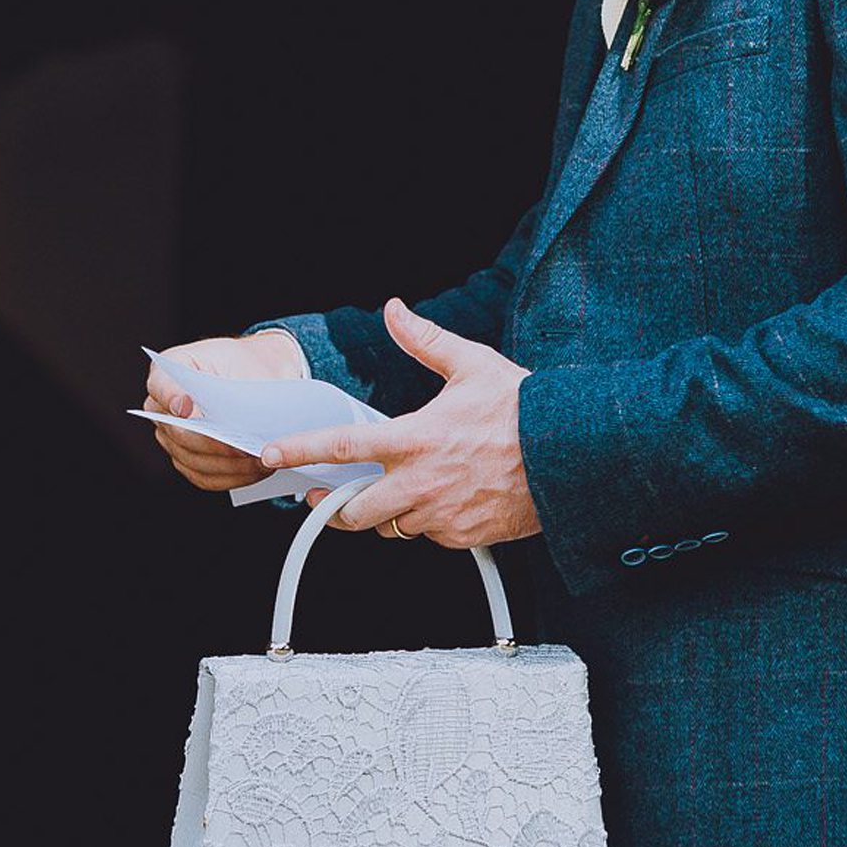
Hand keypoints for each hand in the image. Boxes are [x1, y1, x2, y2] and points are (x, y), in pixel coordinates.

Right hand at [145, 330, 308, 492]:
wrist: (257, 377)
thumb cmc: (249, 366)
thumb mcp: (247, 366)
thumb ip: (236, 391)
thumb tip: (239, 422)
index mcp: (172, 367)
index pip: (162, 384)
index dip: (171, 397)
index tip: (186, 407)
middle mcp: (162, 405)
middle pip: (177, 431)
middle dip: (212, 441)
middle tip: (241, 445)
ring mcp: (171, 436)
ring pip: (192, 459)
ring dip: (227, 463)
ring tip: (258, 459)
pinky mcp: (187, 460)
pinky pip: (205, 476)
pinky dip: (232, 476)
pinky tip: (255, 469)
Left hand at [260, 299, 541, 549]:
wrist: (573, 455)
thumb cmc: (524, 409)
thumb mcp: (471, 364)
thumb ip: (424, 340)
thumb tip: (395, 310)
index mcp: (416, 438)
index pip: (344, 446)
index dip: (301, 451)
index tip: (272, 456)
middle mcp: (423, 482)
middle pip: (355, 511)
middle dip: (333, 508)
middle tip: (323, 497)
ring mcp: (443, 514)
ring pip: (392, 527)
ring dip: (383, 514)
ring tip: (389, 493)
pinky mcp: (465, 536)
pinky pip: (429, 536)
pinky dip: (425, 523)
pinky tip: (438, 501)